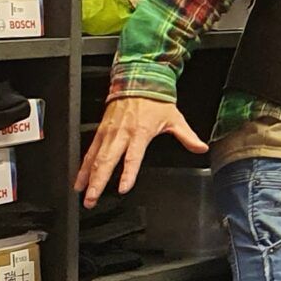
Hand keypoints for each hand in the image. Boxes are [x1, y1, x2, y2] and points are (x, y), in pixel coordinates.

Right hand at [76, 97, 207, 207]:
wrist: (137, 80)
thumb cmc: (155, 100)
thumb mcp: (175, 118)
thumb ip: (187, 136)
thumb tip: (201, 148)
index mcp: (140, 132)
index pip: (132, 157)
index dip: (127, 173)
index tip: (123, 187)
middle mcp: (121, 134)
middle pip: (107, 162)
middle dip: (98, 182)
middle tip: (92, 199)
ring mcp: (109, 133)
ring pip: (95, 158)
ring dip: (88, 177)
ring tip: (83, 194)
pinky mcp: (101, 131)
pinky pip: (90, 151)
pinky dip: (83, 166)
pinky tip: (79, 179)